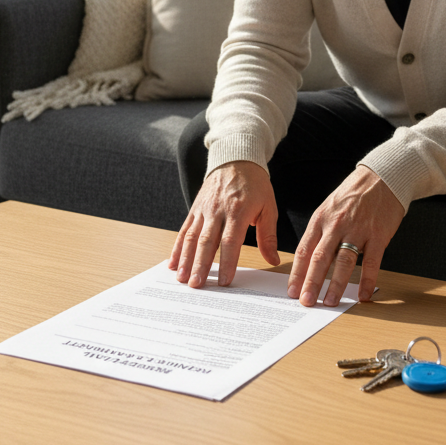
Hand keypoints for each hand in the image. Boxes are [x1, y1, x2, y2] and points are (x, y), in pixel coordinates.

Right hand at [169, 161, 279, 287]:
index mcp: (238, 211)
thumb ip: (268, 235)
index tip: (225, 281)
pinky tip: (173, 263)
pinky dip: (177, 247)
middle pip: (207, 241)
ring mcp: (204, 209)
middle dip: (201, 265)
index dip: (227, 262)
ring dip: (186, 259)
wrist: (236, 159)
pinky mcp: (195, 209)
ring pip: (192, 237)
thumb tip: (272, 260)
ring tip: (183, 278)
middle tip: (197, 285)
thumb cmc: (255, 185)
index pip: (230, 241)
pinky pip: (185, 230)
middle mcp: (218, 210)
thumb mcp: (268, 207)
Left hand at [287, 165, 404, 306]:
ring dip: (336, 285)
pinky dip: (367, 280)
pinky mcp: (378, 235)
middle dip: (311, 282)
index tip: (292, 290)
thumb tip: (312, 262)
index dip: (297, 273)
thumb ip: (321, 233)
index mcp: (321, 218)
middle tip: (306, 301)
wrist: (381, 177)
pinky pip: (372, 262)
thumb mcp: (329, 208)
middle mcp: (336, 224)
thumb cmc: (353, 194)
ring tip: (330, 302)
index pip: (304, 249)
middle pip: (320, 258)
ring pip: (344, 262)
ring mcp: (358, 230)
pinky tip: (364, 294)